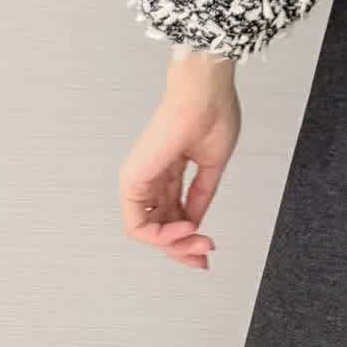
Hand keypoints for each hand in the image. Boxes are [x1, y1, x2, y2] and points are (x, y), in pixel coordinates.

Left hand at [119, 52, 241, 270]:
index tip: (208, 248)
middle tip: (204, 254)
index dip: (190, 238)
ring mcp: (141, 179)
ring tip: (198, 241)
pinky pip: (137, 224)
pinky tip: (185, 229)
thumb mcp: (212, 165)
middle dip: (184, 248)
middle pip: (161, 228)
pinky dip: (161, 236)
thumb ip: (201, 196)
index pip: (174, 215)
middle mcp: (153, 177)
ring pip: (148, 231)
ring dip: (175, 244)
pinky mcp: (133, 179)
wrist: (205, 92)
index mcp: (171, 170)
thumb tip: (196, 222)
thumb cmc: (213, 112)